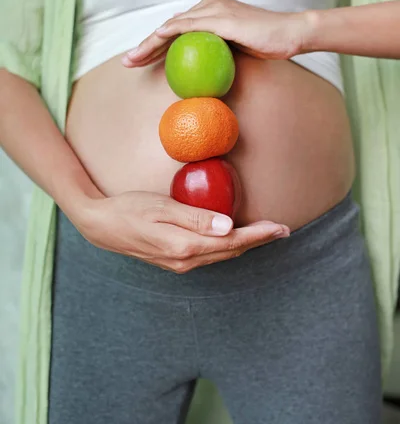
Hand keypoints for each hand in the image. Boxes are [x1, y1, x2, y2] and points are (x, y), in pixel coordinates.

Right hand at [74, 191, 289, 273]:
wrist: (101, 226)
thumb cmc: (129, 209)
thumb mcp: (161, 208)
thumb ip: (195, 217)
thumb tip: (228, 227)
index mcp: (184, 247)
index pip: (232, 242)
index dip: (258, 235)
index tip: (280, 227)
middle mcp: (185, 261)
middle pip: (231, 252)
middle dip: (258, 241)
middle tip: (281, 230)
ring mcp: (179, 264)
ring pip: (221, 256)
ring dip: (245, 245)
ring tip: (264, 234)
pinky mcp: (174, 262)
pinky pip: (209, 256)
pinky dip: (227, 247)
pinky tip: (233, 238)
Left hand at [122, 0, 312, 67]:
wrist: (290, 33)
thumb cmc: (267, 42)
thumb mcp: (236, 46)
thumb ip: (215, 49)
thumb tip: (198, 66)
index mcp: (211, 9)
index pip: (177, 29)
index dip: (155, 45)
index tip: (140, 61)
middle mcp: (209, 5)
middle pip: (169, 27)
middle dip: (145, 45)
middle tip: (128, 61)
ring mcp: (215, 9)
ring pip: (173, 26)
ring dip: (149, 42)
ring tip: (132, 58)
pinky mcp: (222, 18)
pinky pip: (190, 26)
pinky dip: (170, 32)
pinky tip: (155, 40)